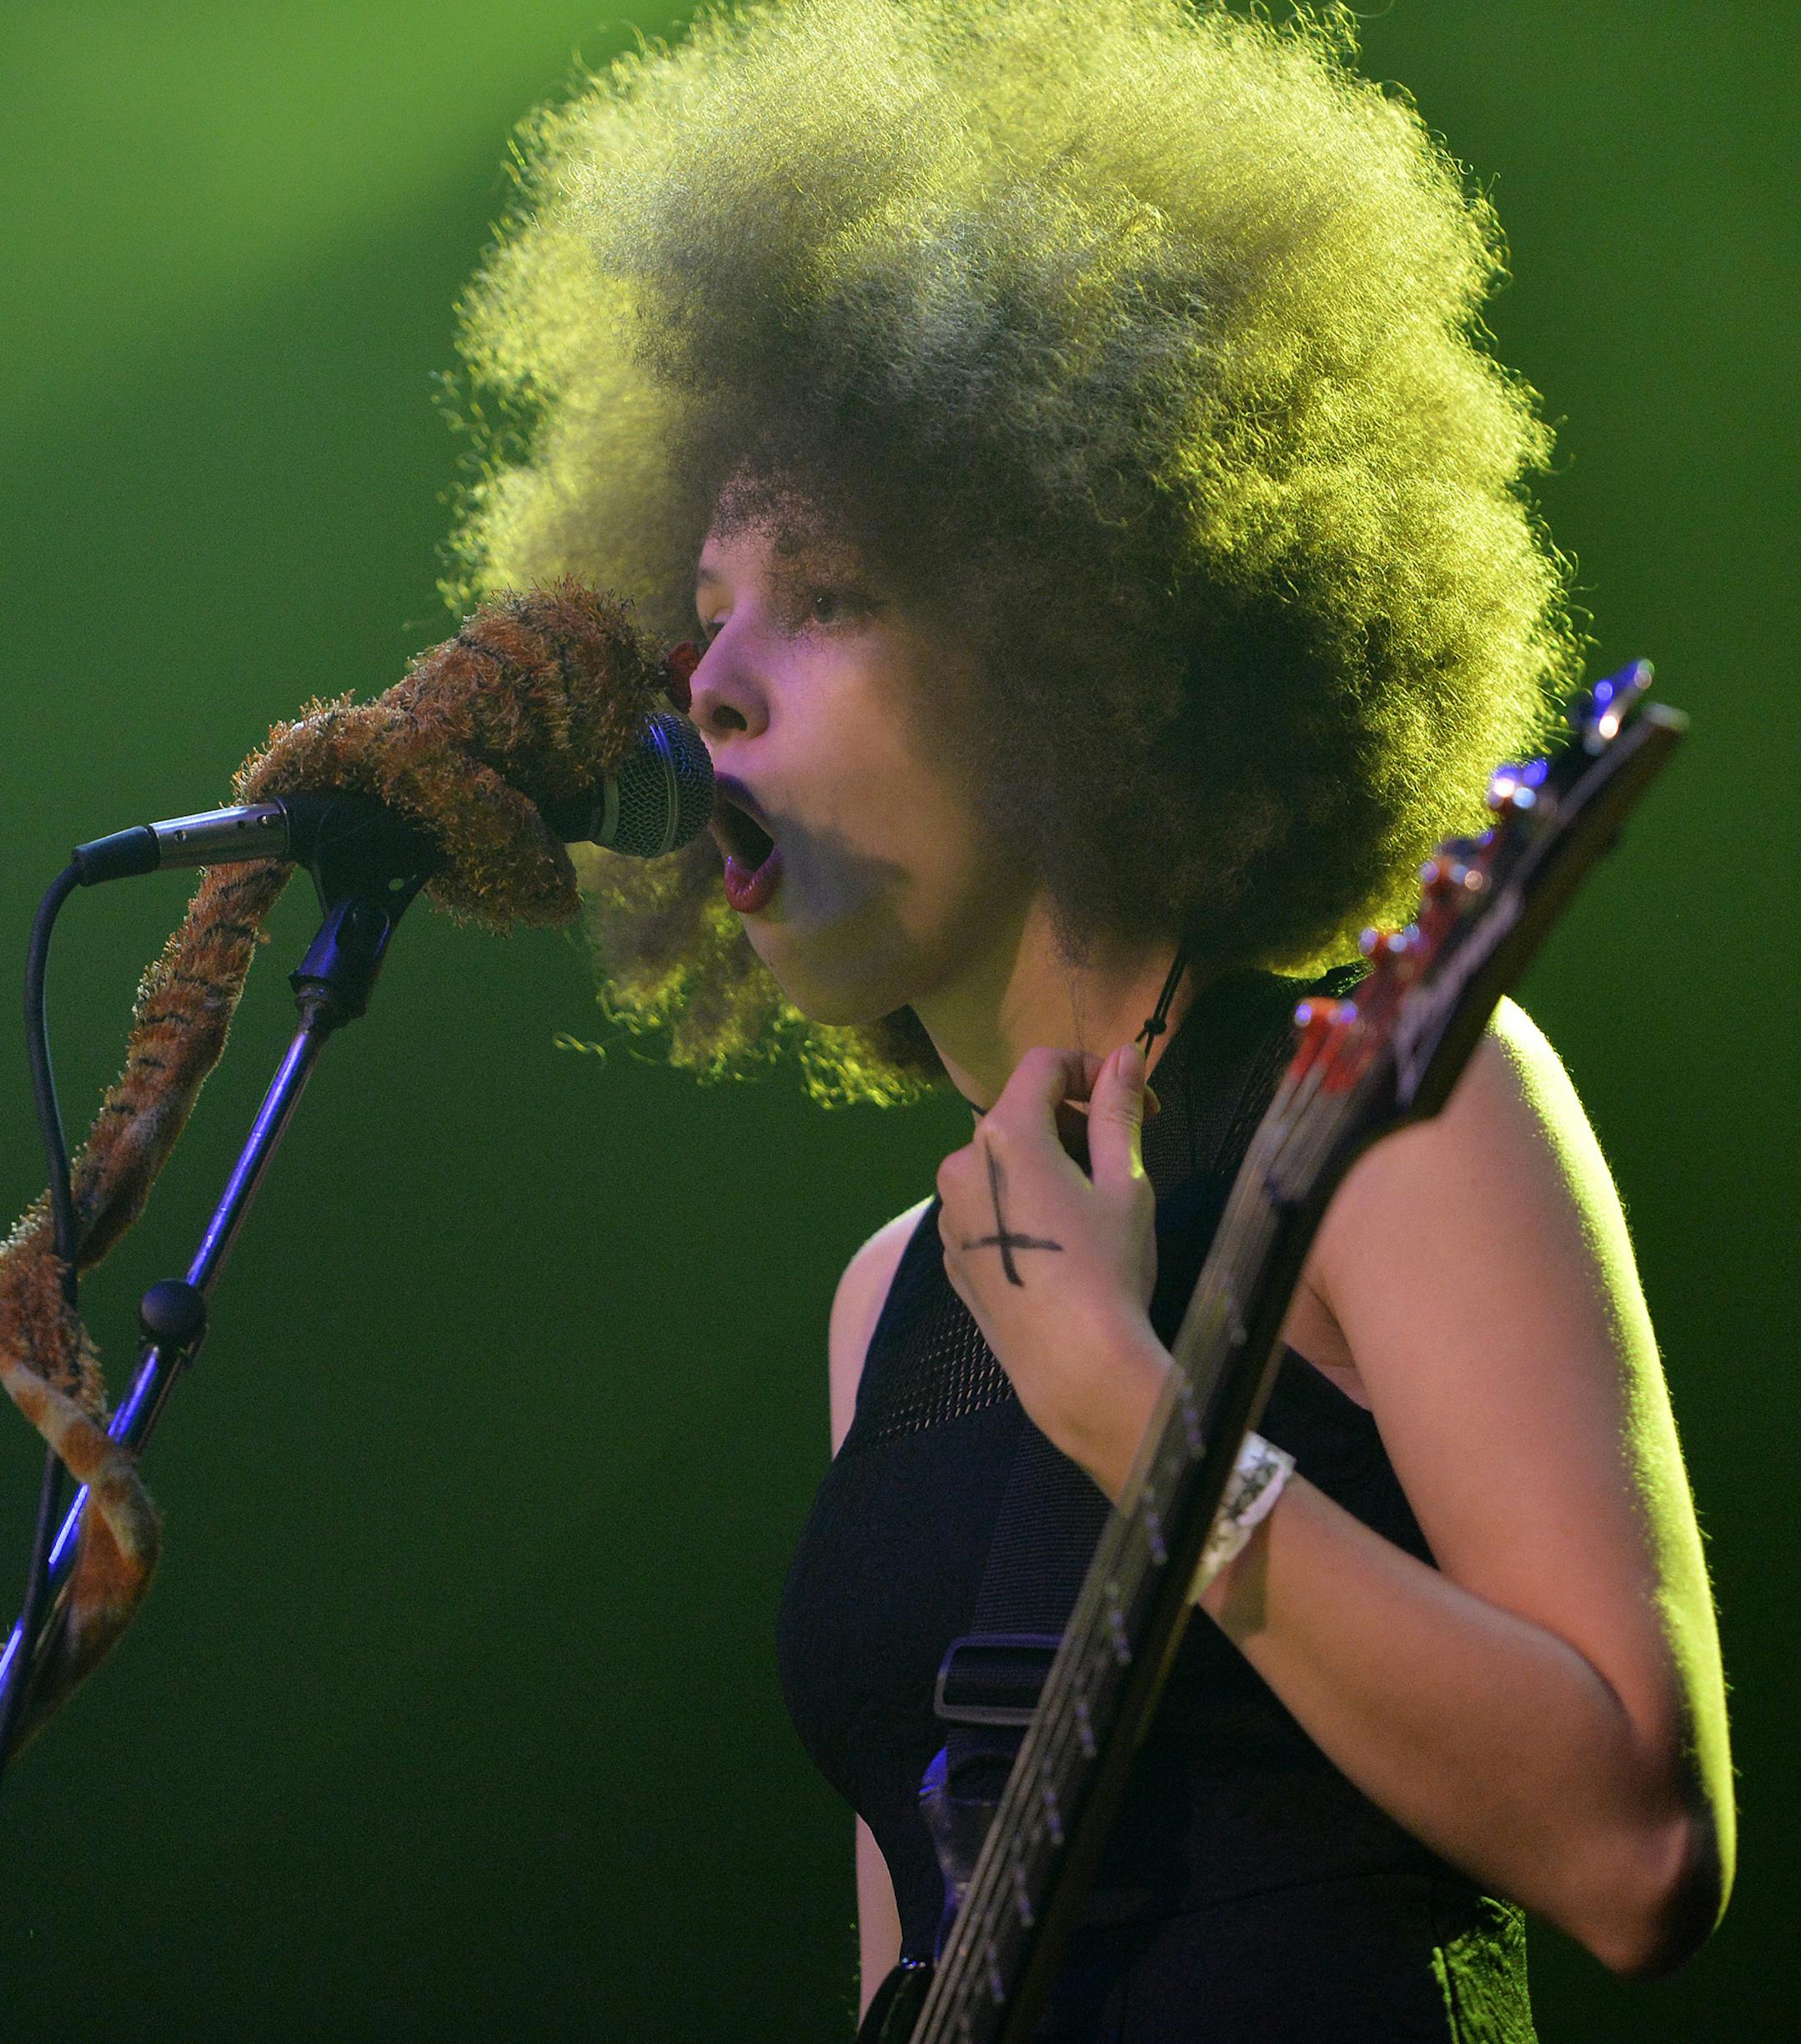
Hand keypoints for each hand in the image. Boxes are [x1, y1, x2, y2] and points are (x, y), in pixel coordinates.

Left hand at [936, 1042, 1170, 1501]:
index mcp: (1005, 1135)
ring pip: (1000, 1160)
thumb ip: (1117, 1110)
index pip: (1044, 1066)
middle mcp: (961, 1164)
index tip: (1134, 1101)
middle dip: (1074, 1119)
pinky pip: (986, 1204)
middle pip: (1019, 1112)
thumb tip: (1126, 1054)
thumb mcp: (1126, 1182)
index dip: (1092, 1070)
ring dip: (1046, 1161)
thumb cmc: (1108, 1267)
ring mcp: (949, 1212)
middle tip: (1125, 1153)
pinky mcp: (950, 1252)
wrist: (1075, 1366)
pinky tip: (1059, 1242)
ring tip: (1092, 1203)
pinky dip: (1021, 1201)